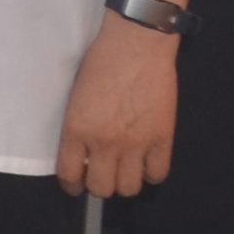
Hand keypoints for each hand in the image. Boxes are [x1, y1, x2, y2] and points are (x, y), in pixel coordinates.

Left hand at [62, 19, 181, 195]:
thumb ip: (77, 127)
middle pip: (102, 188)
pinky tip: (146, 163)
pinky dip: (151, 173)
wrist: (136, 45)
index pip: (70, 174)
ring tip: (124, 171)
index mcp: (77, 129)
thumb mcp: (75, 96)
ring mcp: (136, 143)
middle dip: (99, 186)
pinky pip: (158, 174)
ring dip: (125, 183)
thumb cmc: (100, 62)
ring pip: (130, 188)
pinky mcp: (163, 138)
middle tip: (101, 174)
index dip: (72, 184)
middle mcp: (105, 142)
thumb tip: (82, 152)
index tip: (75, 183)